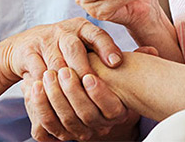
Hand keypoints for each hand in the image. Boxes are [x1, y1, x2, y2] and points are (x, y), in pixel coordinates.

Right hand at [0, 17, 122, 85]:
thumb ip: (114, 51)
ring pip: (56, 60)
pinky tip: (52, 95)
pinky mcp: (28, 51)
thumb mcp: (87, 44)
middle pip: (74, 47)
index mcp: (82, 28)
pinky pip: (37, 69)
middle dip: (83, 67)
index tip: (116, 62)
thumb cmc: (65, 48)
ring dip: (64, 79)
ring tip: (75, 95)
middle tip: (92, 85)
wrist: (26, 47)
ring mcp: (45, 40)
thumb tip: (152, 52)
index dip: (107, 47)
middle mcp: (65, 30)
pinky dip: (45, 84)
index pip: (97, 34)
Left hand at [22, 67, 138, 140]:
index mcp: (116, 113)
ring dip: (54, 97)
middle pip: (85, 115)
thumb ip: (134, 59)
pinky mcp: (59, 133)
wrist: (81, 88)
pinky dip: (39, 107)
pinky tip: (34, 87)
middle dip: (72, 91)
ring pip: (65, 121)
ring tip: (48, 74)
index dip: (99, 93)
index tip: (89, 75)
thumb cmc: (106, 74)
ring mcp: (79, 132)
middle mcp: (100, 127)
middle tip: (62, 70)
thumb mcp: (121, 68)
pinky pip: (47, 126)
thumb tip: (151, 50)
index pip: (110, 108)